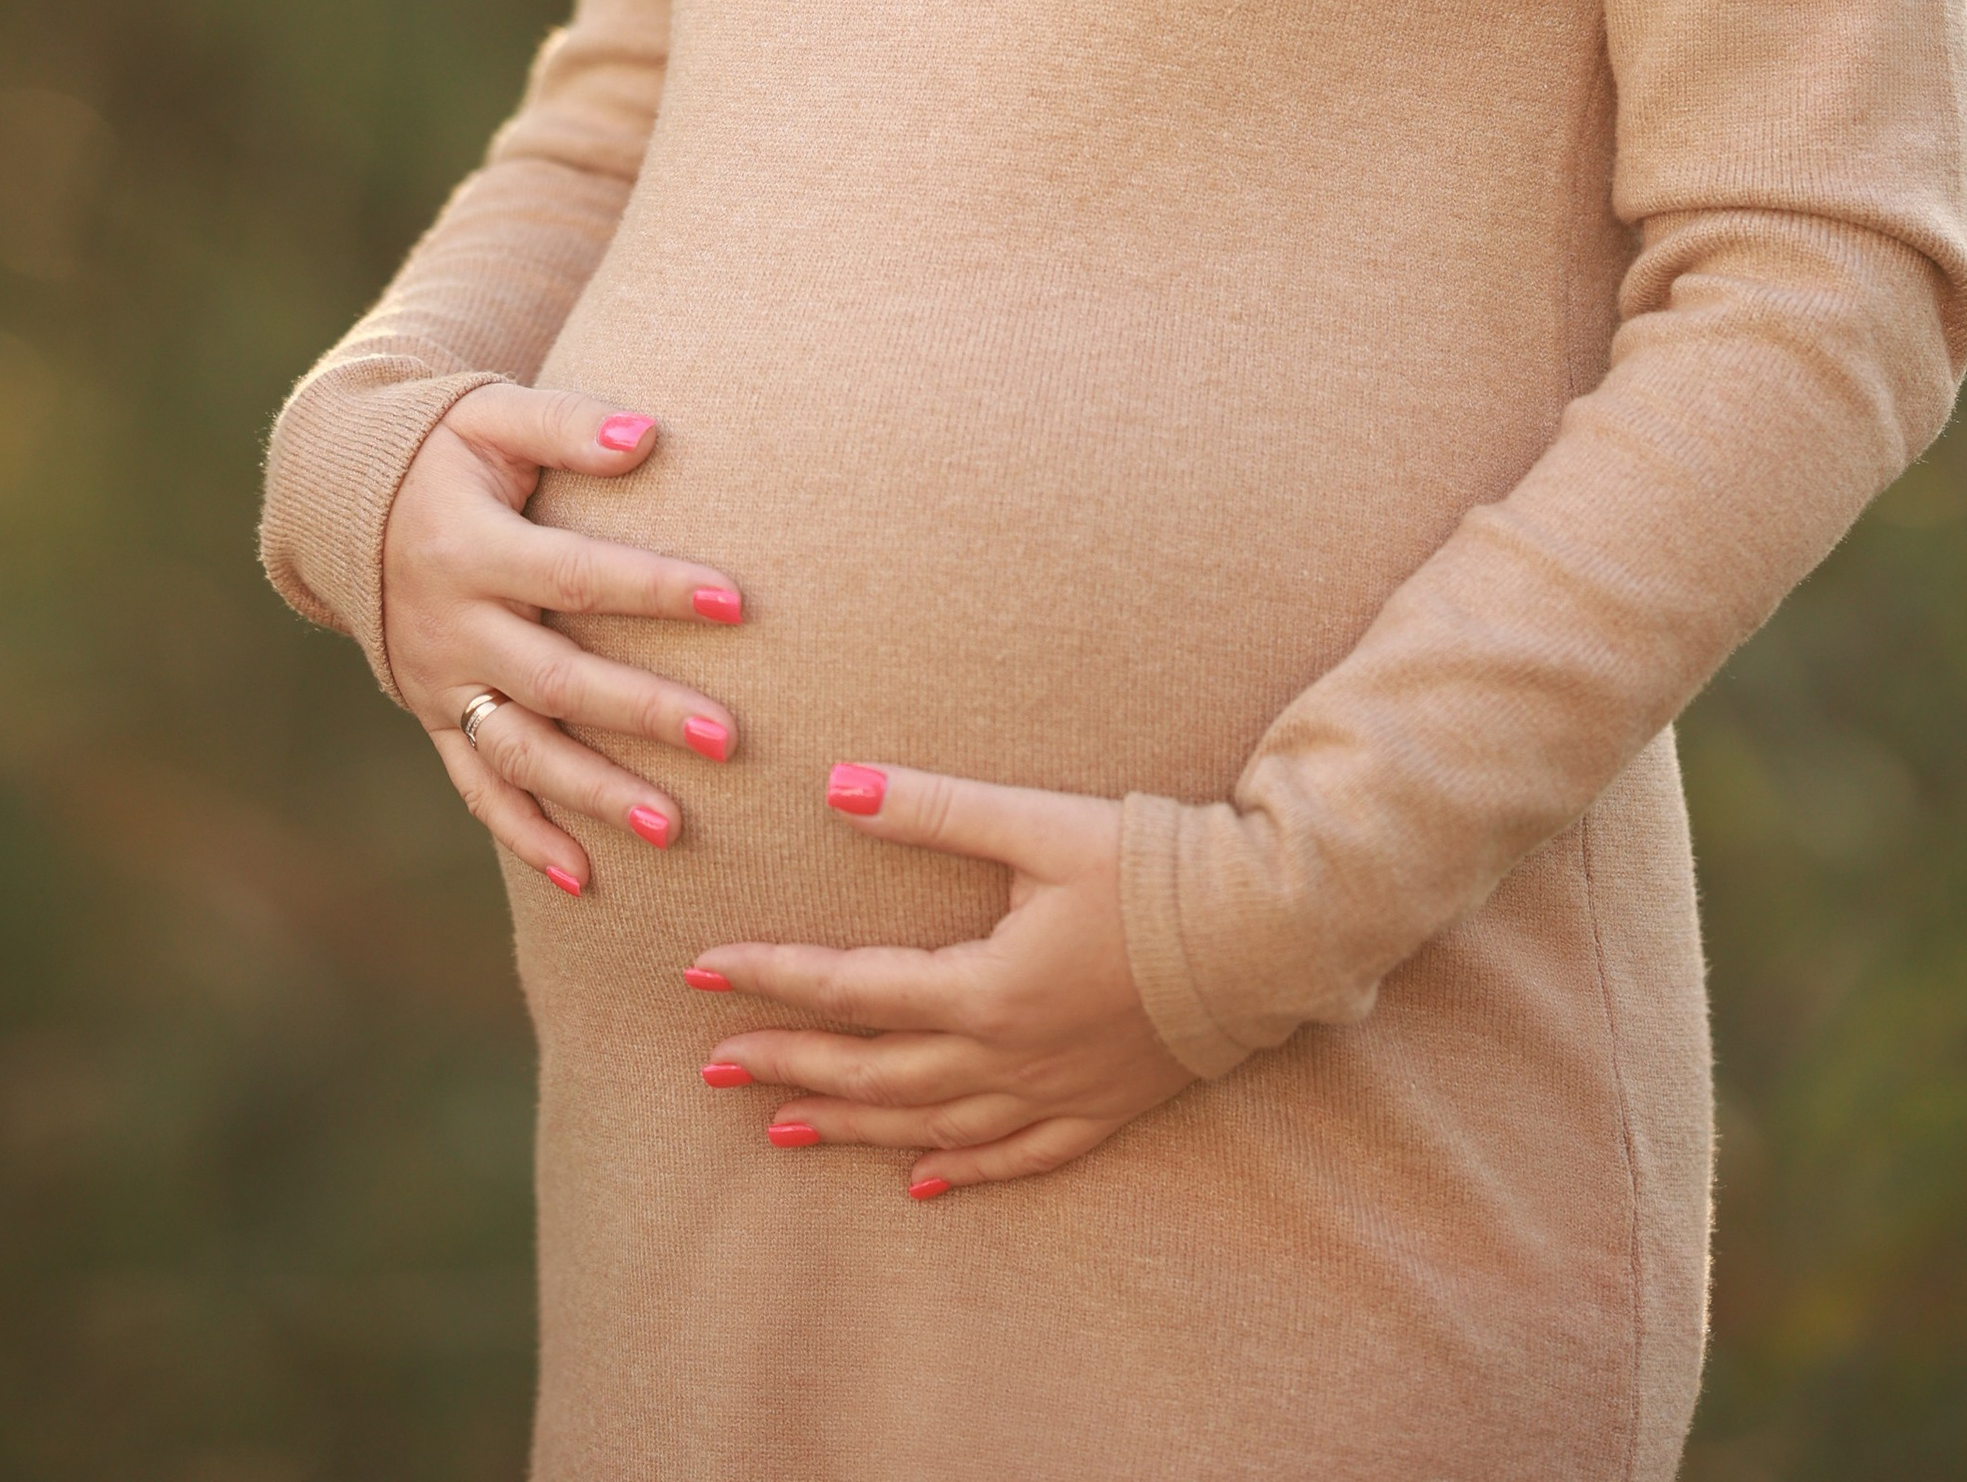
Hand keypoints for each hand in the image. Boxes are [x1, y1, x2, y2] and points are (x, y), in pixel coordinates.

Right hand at [381, 384, 745, 892]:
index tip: (735, 601)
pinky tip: (583, 876)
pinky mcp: (435, 717)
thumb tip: (648, 436)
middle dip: (642, 711)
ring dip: (595, 793)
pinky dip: (525, 835)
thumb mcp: (492, 416)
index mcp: (470, 547)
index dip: (652, 588)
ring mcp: (441, 682)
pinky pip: (478, 786)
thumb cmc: (444, 447)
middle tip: (726, 737)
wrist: (341, 497)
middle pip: (557, 679)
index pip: (574, 575)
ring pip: (522, 751)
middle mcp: (452, 626)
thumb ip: (567, 426)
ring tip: (675, 828)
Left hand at [691, 763, 1196, 1194]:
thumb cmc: (1154, 865)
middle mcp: (1008, 1057)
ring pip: (929, 1126)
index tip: (700, 975)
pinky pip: (1016, 1158)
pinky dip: (961, 1172)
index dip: (770, 979)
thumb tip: (835, 786)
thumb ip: (933, 809)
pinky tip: (921, 1181)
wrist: (1266, 929)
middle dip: (788, 1065)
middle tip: (713, 1064)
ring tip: (782, 1130)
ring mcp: (1055, 1094)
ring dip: (851, 1127)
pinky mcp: (1102, 1108)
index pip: (850, 988)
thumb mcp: (1038, 824)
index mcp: (986, 986)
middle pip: (874, 1072)